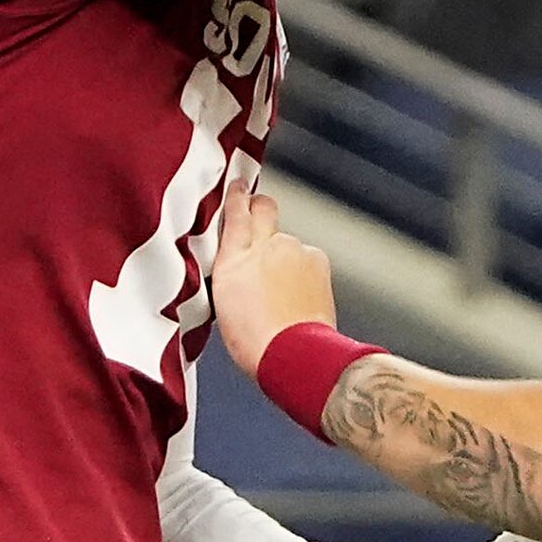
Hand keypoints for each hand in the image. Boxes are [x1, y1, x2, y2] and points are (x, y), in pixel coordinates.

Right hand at [213, 182, 336, 379]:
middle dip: (260, 206)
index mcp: (233, 258)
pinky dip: (303, 270)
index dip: (237, 196)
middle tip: (256, 211)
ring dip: (284, 254)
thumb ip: (231, 271)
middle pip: (265, 208)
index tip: (238, 187)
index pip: (235, 212)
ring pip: (288, 241)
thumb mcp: (223, 303)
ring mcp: (295, 251)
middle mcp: (266, 245)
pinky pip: (307, 257)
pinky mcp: (318, 261)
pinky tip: (297, 294)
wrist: (294, 354)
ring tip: (280, 289)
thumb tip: (237, 263)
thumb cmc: (255, 341)